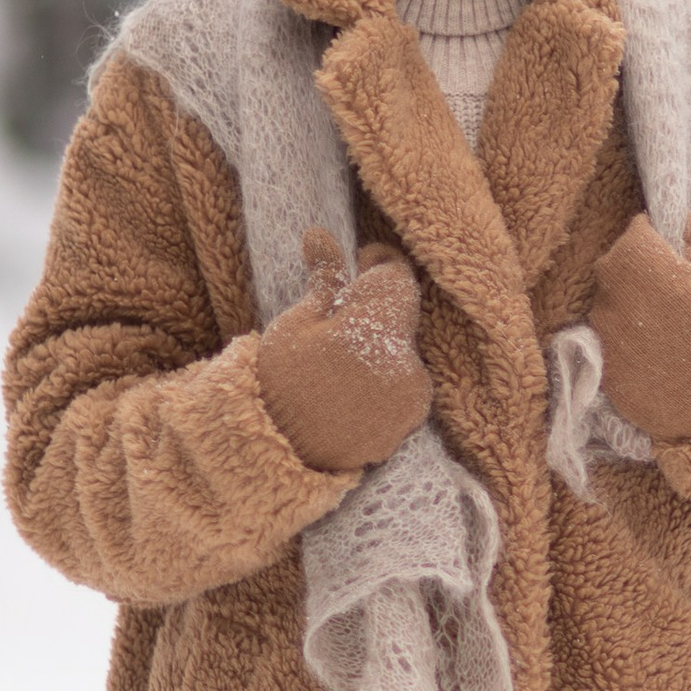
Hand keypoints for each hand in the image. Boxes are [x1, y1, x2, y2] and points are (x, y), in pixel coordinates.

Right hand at [257, 229, 432, 474]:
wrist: (278, 457)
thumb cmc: (280, 385)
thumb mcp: (295, 327)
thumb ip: (324, 280)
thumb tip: (322, 233)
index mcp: (377, 331)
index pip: (398, 278)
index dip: (377, 266)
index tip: (357, 267)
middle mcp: (407, 364)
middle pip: (400, 319)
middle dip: (372, 315)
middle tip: (331, 329)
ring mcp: (412, 399)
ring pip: (403, 354)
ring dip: (378, 352)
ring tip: (336, 369)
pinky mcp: (410, 425)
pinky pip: (403, 389)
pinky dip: (382, 384)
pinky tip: (348, 394)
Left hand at [586, 211, 690, 445]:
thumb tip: (683, 221)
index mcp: (653, 277)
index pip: (634, 234)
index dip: (654, 238)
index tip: (671, 249)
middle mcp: (618, 304)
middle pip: (615, 267)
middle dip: (639, 270)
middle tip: (674, 290)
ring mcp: (606, 342)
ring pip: (608, 303)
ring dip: (631, 305)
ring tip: (669, 328)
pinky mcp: (604, 372)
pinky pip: (609, 339)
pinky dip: (628, 338)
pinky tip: (658, 353)